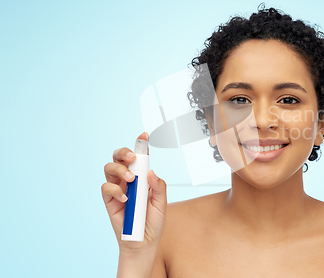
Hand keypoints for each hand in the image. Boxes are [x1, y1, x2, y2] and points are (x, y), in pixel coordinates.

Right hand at [101, 132, 166, 253]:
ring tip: (131, 180)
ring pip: (110, 168)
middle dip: (124, 152)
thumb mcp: (161, 203)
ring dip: (120, 170)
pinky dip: (115, 190)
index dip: (140, 145)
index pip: (140, 158)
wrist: (143, 242)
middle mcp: (128, 179)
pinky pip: (106, 187)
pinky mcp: (109, 200)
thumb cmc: (153, 222)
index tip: (144, 136)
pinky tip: (125, 199)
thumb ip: (158, 187)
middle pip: (119, 157)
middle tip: (132, 158)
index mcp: (142, 177)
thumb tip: (150, 172)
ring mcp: (117, 189)